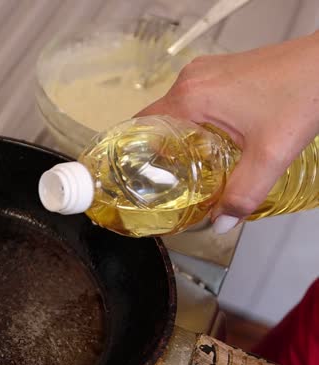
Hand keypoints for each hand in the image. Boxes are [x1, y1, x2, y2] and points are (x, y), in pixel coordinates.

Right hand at [136, 31, 318, 232]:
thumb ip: (243, 193)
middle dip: (157, 152)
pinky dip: (195, 122)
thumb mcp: (271, 154)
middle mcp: (191, 80)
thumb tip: (221, 222)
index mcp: (191, 98)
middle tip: (164, 181)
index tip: (133, 177)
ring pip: (175, 110)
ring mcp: (206, 72)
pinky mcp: (221, 71)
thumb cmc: (303, 92)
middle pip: (155, 121)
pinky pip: (194, 100)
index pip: (140, 127)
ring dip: (178, 137)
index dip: (133, 155)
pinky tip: (212, 142)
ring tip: (189, 166)